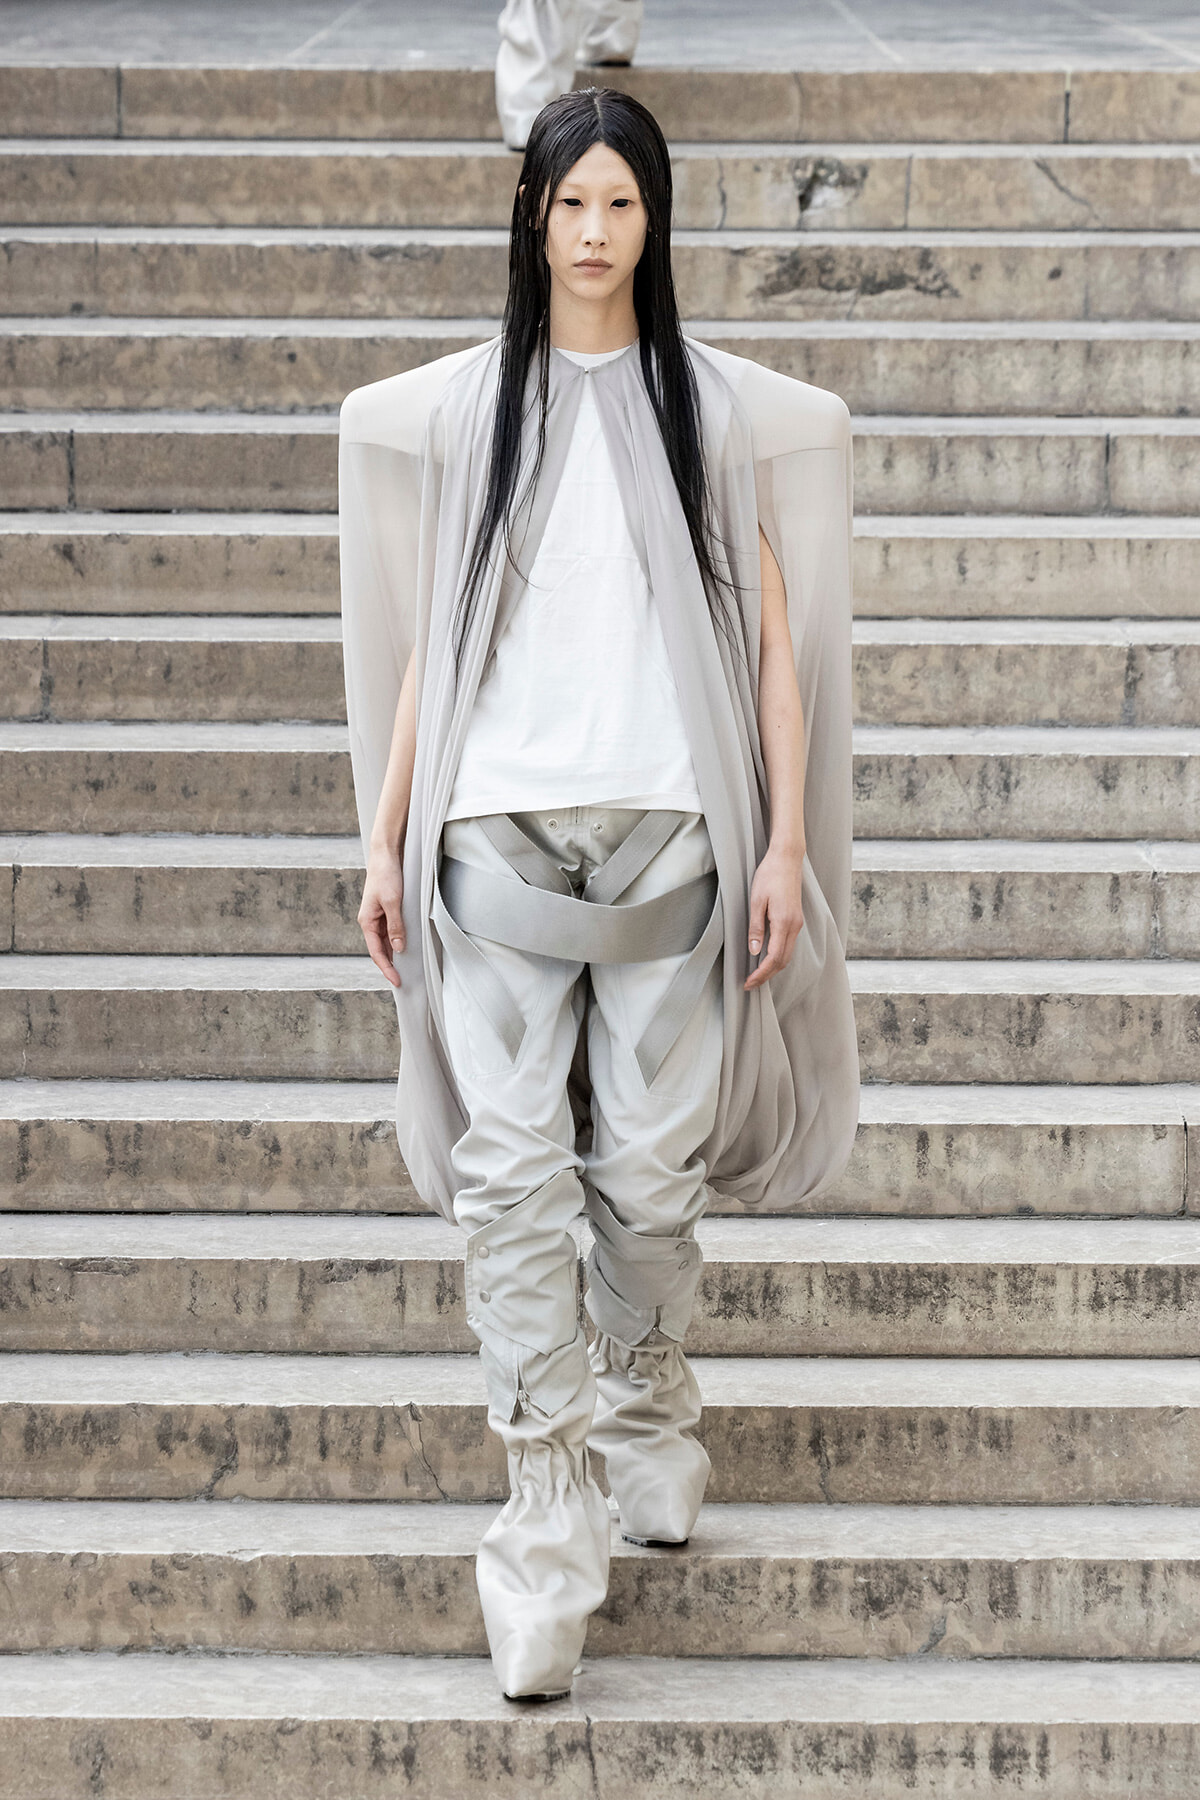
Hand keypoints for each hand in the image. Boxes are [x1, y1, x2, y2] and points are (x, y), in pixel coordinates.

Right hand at [359, 842, 405, 987]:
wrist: (386, 855)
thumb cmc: (386, 875)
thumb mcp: (393, 902)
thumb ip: (396, 926)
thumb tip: (398, 948)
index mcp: (367, 921)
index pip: (376, 952)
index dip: (386, 968)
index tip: (396, 981)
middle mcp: (370, 921)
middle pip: (380, 949)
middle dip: (389, 966)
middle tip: (402, 981)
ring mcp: (378, 916)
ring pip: (385, 942)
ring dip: (393, 955)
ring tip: (405, 969)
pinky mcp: (386, 910)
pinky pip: (391, 931)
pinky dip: (397, 941)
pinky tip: (405, 948)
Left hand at [744, 841, 804, 991]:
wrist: (787, 859)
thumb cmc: (769, 875)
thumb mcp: (756, 901)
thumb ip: (756, 927)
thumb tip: (754, 950)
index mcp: (784, 922)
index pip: (774, 957)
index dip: (761, 973)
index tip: (748, 982)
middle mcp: (794, 926)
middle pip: (783, 960)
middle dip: (767, 975)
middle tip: (750, 984)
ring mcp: (797, 923)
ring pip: (787, 954)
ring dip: (773, 967)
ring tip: (757, 974)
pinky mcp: (796, 919)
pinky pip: (789, 944)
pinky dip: (778, 956)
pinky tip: (767, 957)